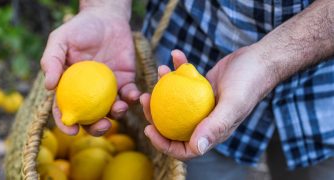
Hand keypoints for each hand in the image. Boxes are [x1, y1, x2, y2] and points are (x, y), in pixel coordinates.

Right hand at [41, 5, 139, 135]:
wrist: (107, 17)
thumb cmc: (80, 28)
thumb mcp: (61, 40)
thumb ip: (52, 60)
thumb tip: (49, 87)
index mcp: (70, 86)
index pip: (65, 109)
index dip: (66, 123)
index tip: (72, 130)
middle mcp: (89, 91)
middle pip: (91, 117)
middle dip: (97, 128)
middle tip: (103, 126)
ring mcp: (108, 88)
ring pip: (112, 110)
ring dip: (117, 114)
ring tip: (119, 107)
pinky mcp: (125, 81)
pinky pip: (129, 95)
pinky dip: (131, 98)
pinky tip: (133, 94)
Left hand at [140, 48, 276, 159]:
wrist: (260, 60)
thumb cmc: (249, 83)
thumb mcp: (232, 105)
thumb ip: (215, 127)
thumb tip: (196, 149)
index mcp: (212, 132)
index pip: (184, 148)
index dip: (163, 143)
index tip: (148, 128)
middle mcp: (205, 120)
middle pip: (173, 124)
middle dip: (154, 113)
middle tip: (144, 97)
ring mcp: (201, 103)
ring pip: (175, 101)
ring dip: (163, 86)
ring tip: (160, 70)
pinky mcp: (201, 86)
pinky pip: (184, 80)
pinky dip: (178, 68)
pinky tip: (176, 55)